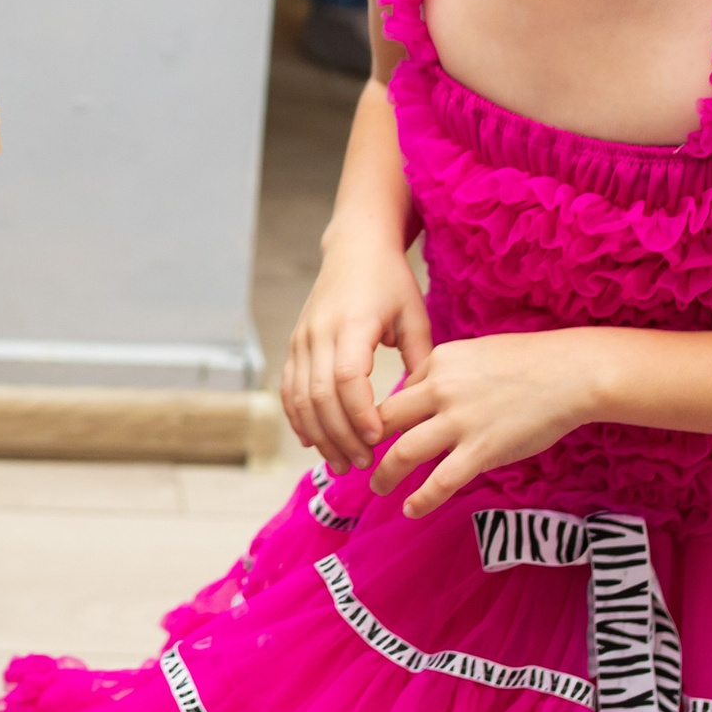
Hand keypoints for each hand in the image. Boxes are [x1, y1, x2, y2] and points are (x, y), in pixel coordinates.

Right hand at [283, 230, 430, 470]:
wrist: (354, 248)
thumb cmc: (390, 281)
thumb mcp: (414, 315)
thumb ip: (420, 359)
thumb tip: (422, 406)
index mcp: (351, 324)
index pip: (347, 377)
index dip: (360, 412)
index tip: (379, 439)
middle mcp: (319, 333)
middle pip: (319, 395)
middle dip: (341, 435)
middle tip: (364, 464)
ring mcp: (301, 340)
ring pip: (300, 398)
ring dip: (319, 434)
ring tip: (342, 462)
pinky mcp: (294, 345)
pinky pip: (288, 389)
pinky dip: (298, 419)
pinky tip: (313, 442)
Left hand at [371, 331, 599, 515]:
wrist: (573, 373)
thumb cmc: (531, 363)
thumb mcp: (475, 354)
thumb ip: (446, 375)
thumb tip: (424, 395)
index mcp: (437, 362)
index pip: (400, 392)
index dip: (388, 416)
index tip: (381, 433)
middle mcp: (439, 390)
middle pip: (385, 420)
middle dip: (367, 444)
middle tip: (360, 460)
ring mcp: (459, 421)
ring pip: (403, 452)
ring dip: (385, 475)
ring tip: (378, 489)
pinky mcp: (481, 450)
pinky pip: (440, 480)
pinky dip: (421, 499)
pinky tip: (411, 509)